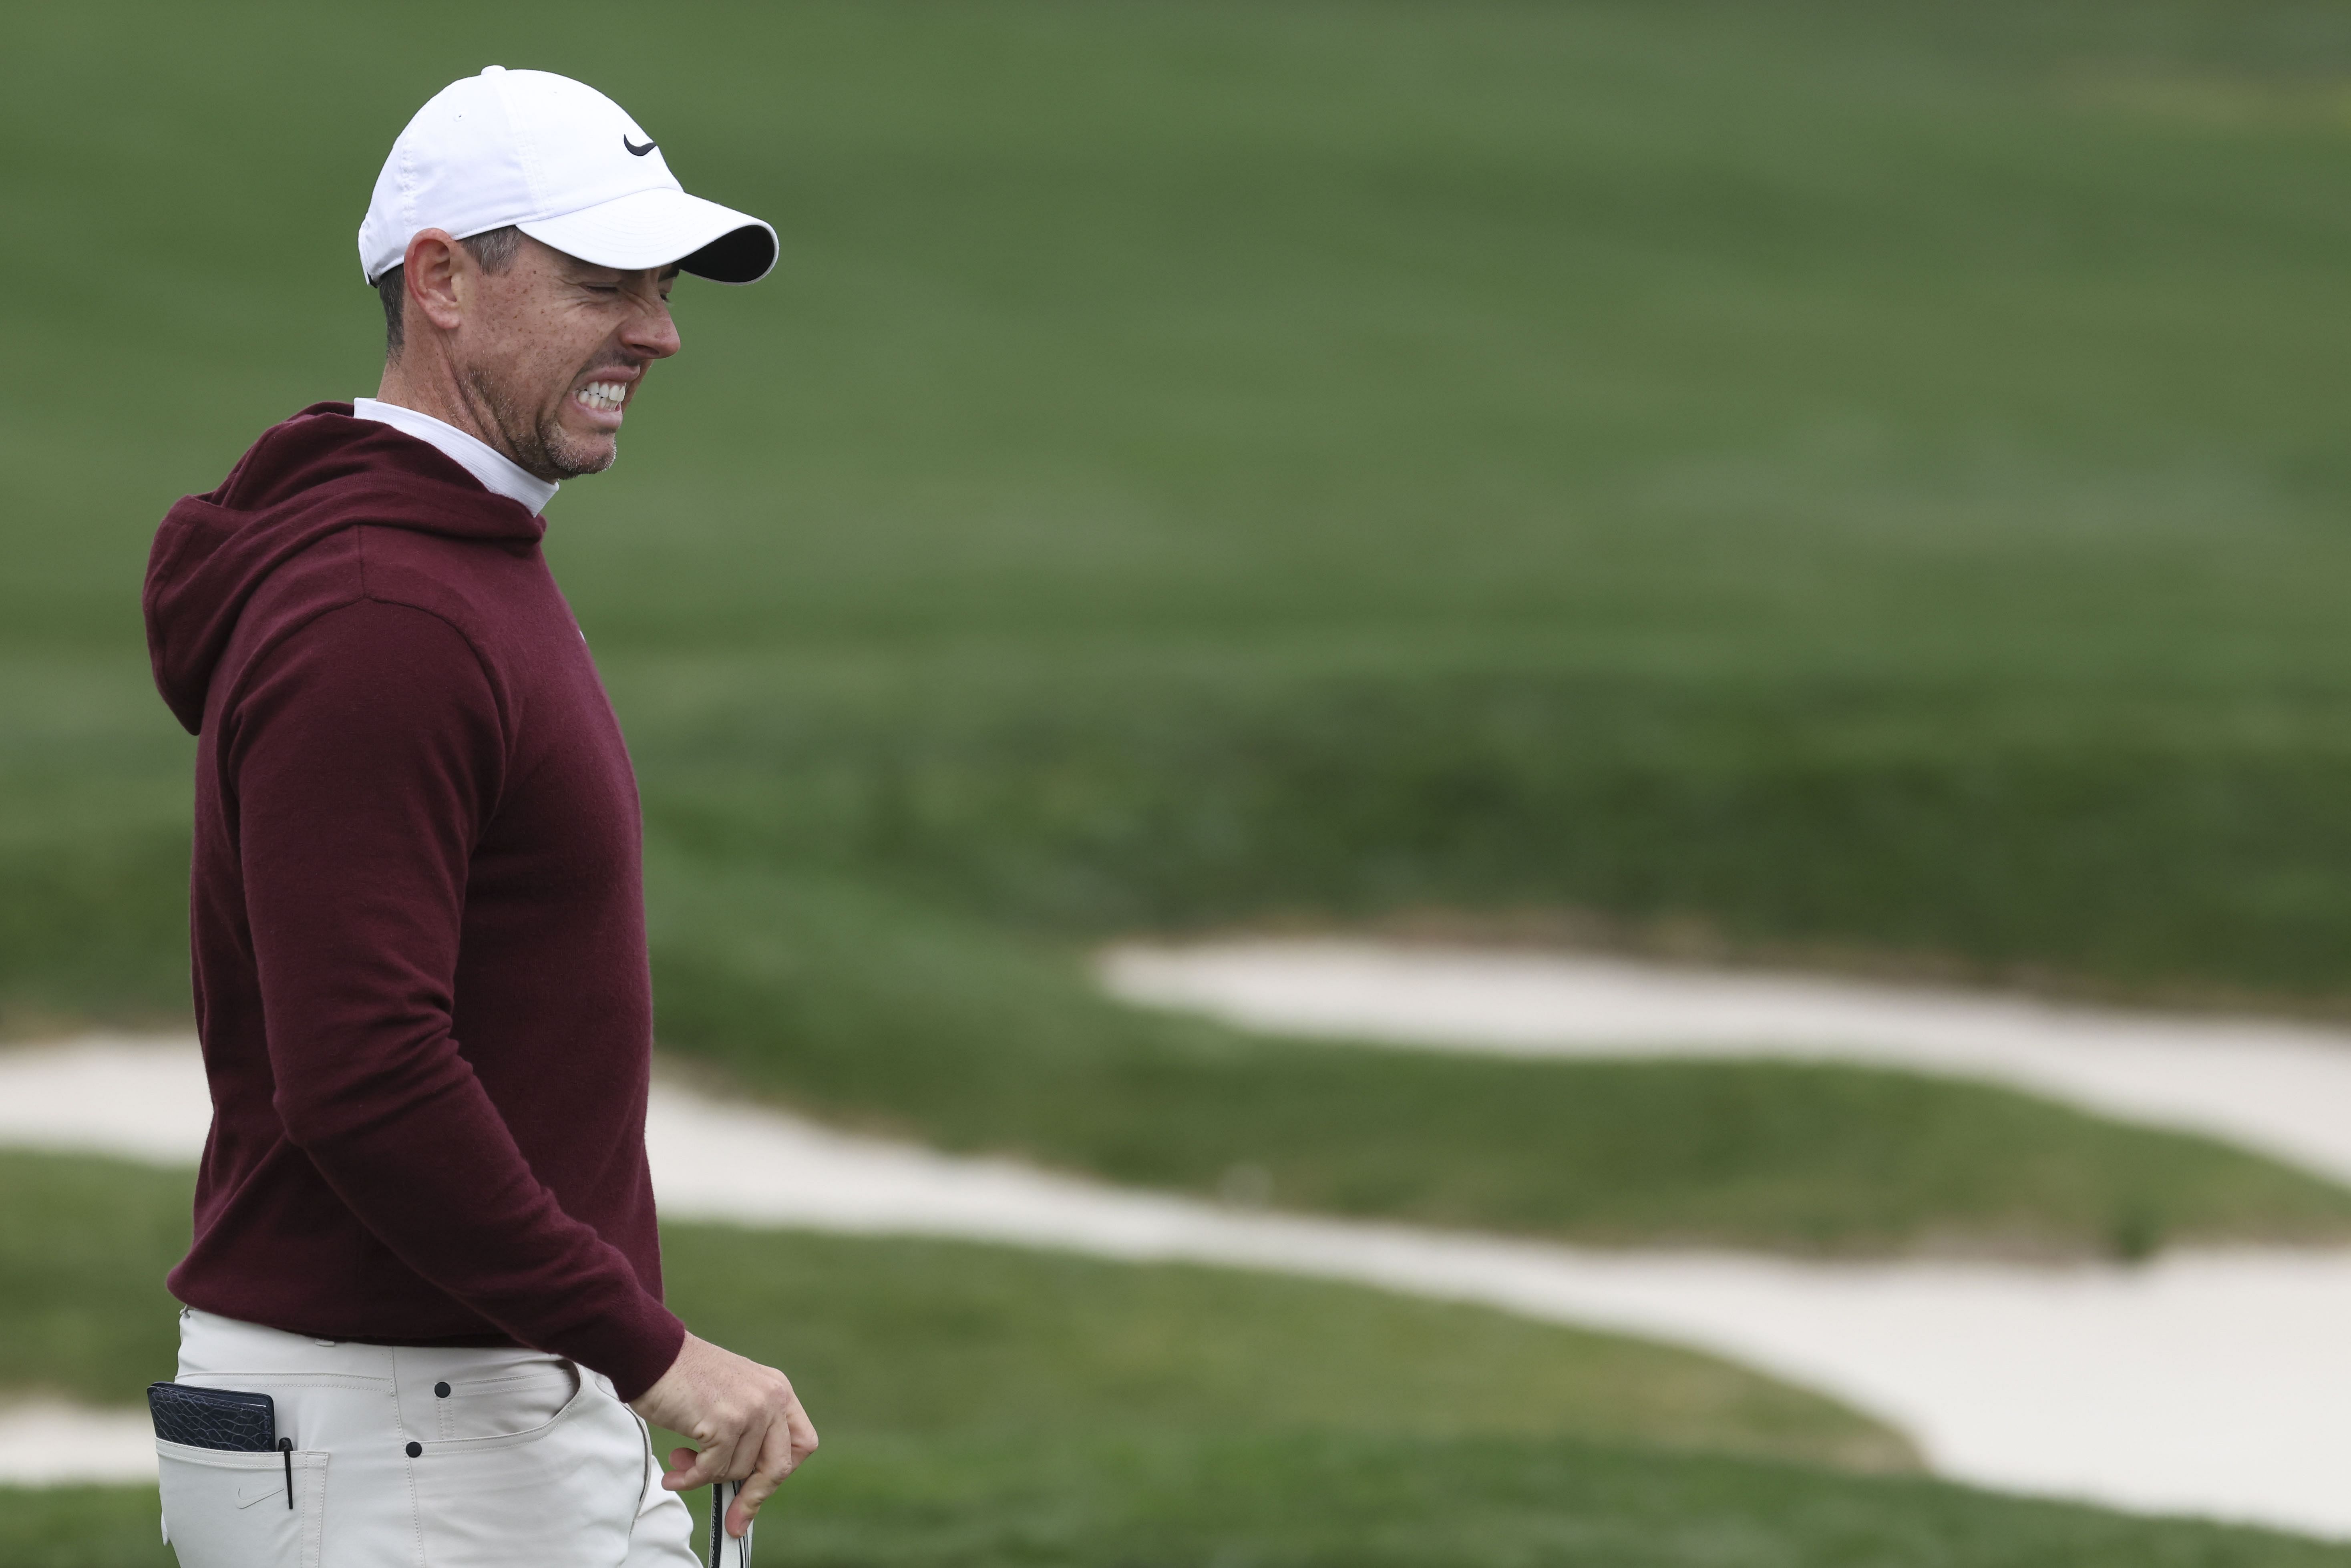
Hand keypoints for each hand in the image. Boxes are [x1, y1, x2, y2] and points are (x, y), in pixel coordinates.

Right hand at [629, 1333, 818, 1537]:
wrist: (653, 1354)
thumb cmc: (685, 1378)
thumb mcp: (733, 1397)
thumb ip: (748, 1431)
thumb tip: (748, 1486)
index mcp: (778, 1390)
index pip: (802, 1443)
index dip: (782, 1471)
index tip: (759, 1492)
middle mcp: (772, 1398)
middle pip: (778, 1466)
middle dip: (753, 1496)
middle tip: (734, 1518)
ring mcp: (751, 1409)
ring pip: (738, 1470)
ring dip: (706, 1475)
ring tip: (682, 1460)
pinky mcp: (725, 1422)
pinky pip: (711, 1470)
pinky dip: (690, 1479)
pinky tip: (675, 1472)